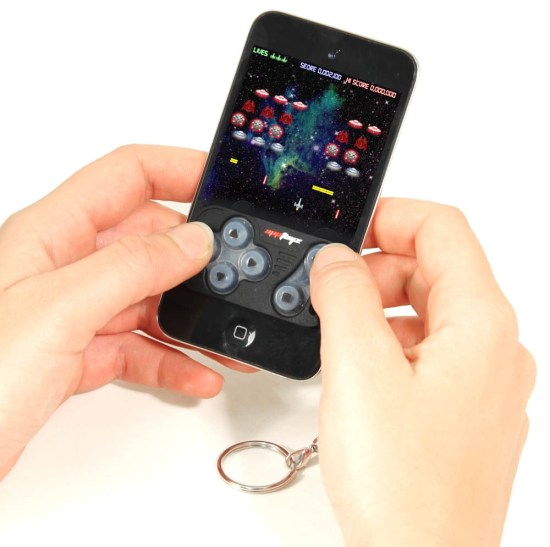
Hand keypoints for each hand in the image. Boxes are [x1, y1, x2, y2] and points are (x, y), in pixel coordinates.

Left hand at [0, 145, 225, 478]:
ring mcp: (73, 312)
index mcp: (51, 234)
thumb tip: (192, 241)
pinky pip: (138, 346)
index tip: (222, 181)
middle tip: (234, 275)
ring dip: (192, 319)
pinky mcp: (77, 354)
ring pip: (148, 299)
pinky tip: (197, 373)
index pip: (126, 176)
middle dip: (196, 258)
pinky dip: (172, 359)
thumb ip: (131, 267)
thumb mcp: (59, 311)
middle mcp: (64, 267)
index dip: (177, 169)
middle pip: (147, 241)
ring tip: (225, 337)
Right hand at [310, 198, 534, 545]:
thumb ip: (344, 296)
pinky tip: (358, 369)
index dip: (391, 217)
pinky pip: (425, 349)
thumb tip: (335, 261)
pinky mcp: (460, 407)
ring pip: (427, 310)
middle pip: (434, 269)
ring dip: (379, 306)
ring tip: (338, 334)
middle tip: (330, 290)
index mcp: (481, 325)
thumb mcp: (359, 369)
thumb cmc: (405, 488)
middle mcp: (493, 349)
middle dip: (377, 268)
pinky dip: (388, 342)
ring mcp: (480, 381)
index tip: (349, 232)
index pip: (443, 229)